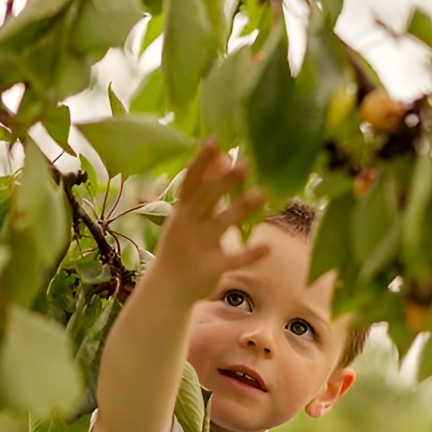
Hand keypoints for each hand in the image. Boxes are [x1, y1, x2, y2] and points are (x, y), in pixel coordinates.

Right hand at [149, 139, 266, 303]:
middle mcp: (189, 225)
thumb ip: (205, 188)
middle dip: (223, 182)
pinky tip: (266, 247)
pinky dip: (248, 254)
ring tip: (262, 194)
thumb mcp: (187, 216)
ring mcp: (199, 247)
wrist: (166, 289)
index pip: (191, 182)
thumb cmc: (181, 244)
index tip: (214, 141)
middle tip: (245, 163)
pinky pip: (231, 259)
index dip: (201, 162)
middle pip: (206, 199)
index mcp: (182, 211)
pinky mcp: (211, 268)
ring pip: (221, 225)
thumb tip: (222, 157)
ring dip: (240, 209)